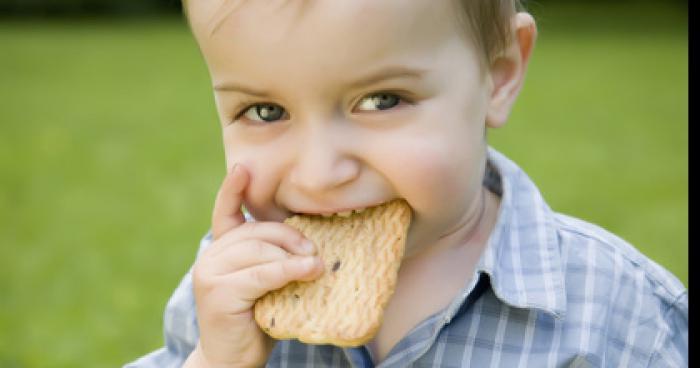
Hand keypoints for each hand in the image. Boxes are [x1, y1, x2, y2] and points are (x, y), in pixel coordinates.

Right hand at [184, 164, 323, 367]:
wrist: (233, 360)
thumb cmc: (256, 318)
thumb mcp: (265, 282)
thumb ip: (273, 259)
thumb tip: (311, 243)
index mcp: (222, 250)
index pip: (227, 212)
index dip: (234, 190)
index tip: (243, 168)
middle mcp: (211, 256)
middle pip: (256, 232)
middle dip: (290, 237)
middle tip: (315, 252)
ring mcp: (211, 272)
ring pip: (260, 250)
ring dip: (294, 256)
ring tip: (316, 265)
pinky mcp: (219, 291)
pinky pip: (262, 273)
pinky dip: (289, 271)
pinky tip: (309, 272)